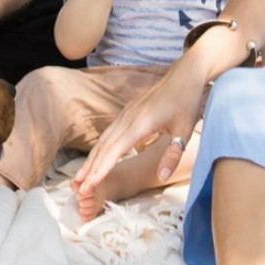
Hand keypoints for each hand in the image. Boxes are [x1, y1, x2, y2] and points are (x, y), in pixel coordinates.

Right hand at [72, 53, 204, 195]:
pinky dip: (99, 149)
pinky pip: (108, 134)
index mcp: (140, 124)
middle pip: (103, 147)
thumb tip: (161, 176)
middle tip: (78, 189)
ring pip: (103, 140)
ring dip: (91, 159)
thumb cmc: (186, 102)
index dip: (101, 169)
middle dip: (90, 169)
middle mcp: (128, 118)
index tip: (90, 186)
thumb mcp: (185, 130)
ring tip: (80, 178)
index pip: (115, 150)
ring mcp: (125, 114)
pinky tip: (95, 159)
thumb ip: (172, 155)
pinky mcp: (127, 113)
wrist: (184, 75)